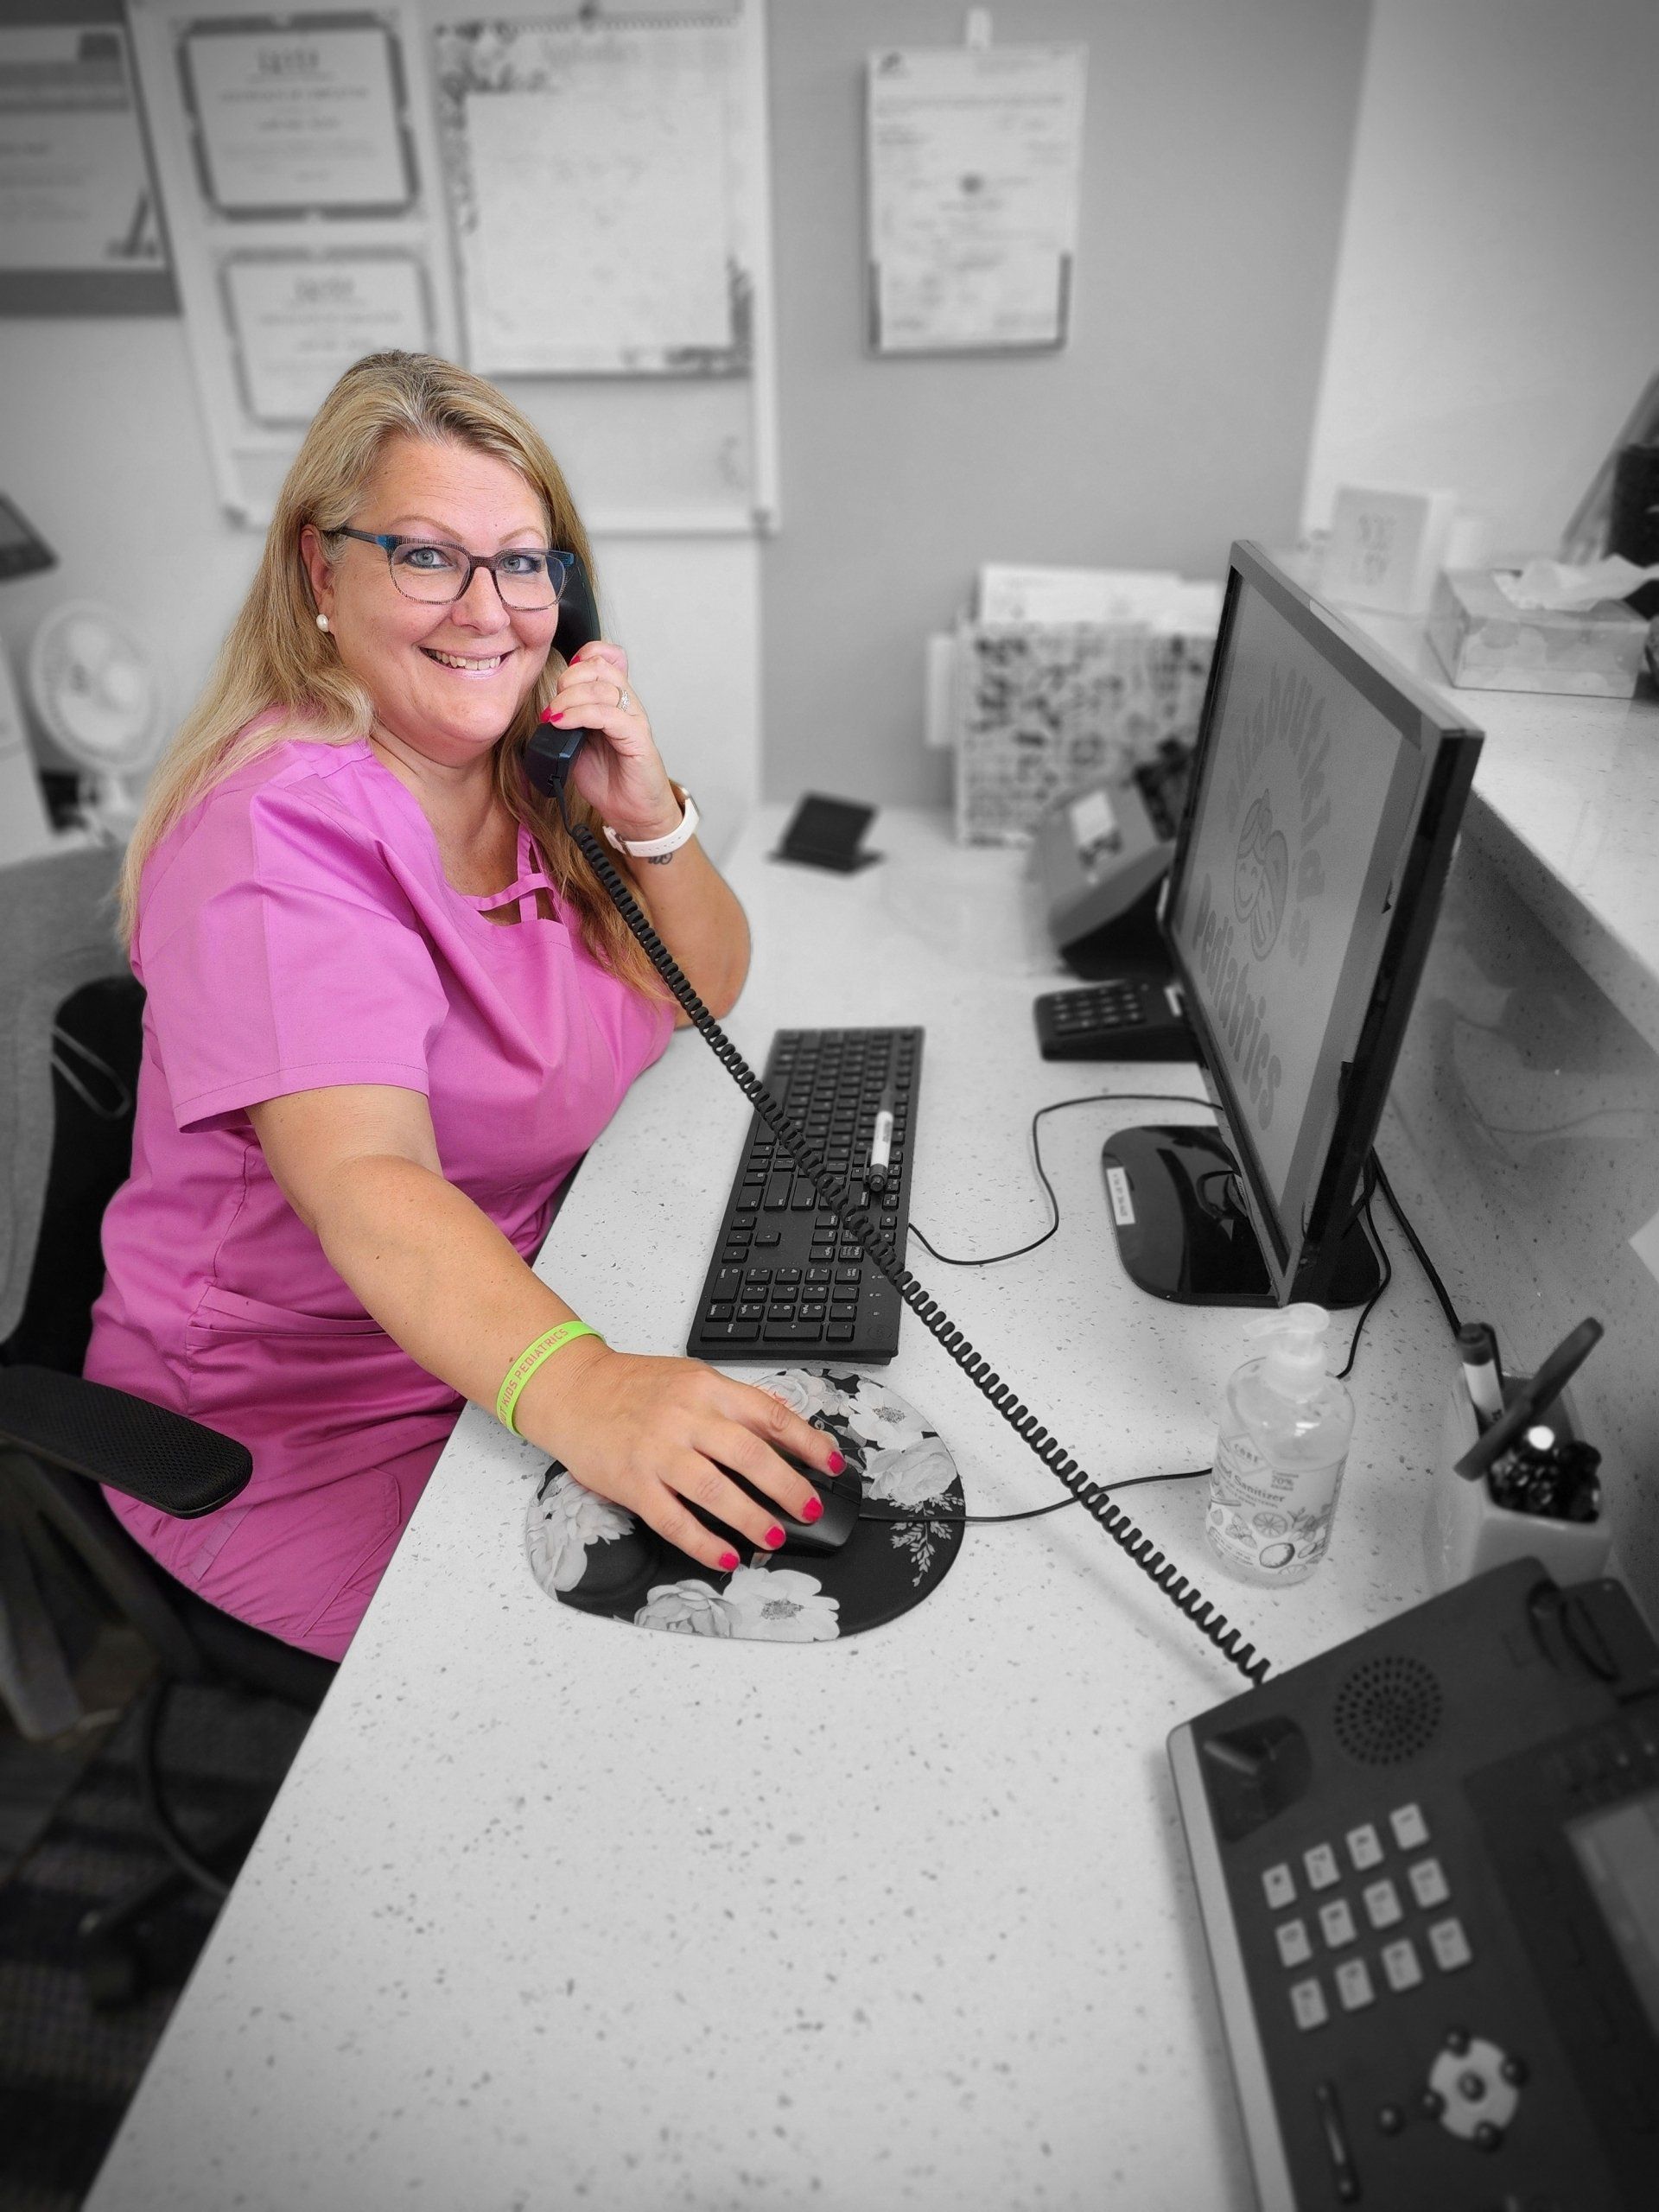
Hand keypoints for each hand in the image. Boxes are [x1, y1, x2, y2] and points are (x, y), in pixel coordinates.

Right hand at [516, 1343, 846, 1572]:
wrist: (574, 1389)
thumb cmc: (634, 1387)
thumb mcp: (692, 1379)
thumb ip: (734, 1404)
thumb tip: (784, 1428)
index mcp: (707, 1389)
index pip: (770, 1416)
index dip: (808, 1443)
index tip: (832, 1465)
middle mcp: (685, 1418)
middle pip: (749, 1455)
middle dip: (787, 1487)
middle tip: (809, 1510)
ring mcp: (658, 1452)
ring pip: (715, 1490)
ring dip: (750, 1518)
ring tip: (773, 1538)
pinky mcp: (633, 1483)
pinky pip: (673, 1519)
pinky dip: (702, 1542)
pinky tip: (723, 1556)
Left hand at [544, 639, 679, 840]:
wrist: (632, 813)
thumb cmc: (609, 780)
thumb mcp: (577, 744)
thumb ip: (567, 722)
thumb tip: (545, 709)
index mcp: (614, 701)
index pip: (604, 658)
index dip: (582, 658)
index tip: (561, 679)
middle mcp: (627, 705)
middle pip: (599, 668)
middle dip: (568, 680)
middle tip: (553, 705)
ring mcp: (634, 720)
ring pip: (602, 688)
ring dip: (569, 699)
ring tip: (553, 717)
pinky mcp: (637, 739)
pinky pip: (609, 715)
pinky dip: (580, 715)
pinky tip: (562, 723)